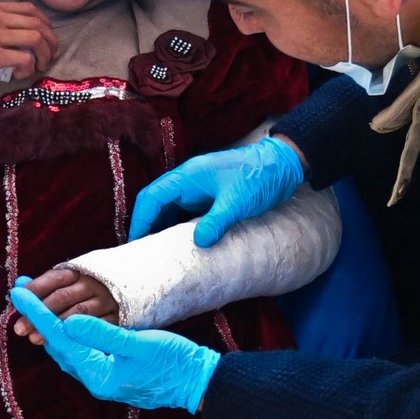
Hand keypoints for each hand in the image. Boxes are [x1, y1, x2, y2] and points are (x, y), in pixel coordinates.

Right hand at [0, 2, 58, 106]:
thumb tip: (10, 38)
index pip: (30, 9)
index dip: (45, 24)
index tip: (46, 37)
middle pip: (39, 24)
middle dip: (51, 41)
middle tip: (50, 56)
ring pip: (36, 39)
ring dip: (44, 55)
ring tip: (39, 66)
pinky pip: (23, 58)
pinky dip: (28, 68)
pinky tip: (21, 74)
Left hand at [11, 279, 218, 413]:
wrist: (197, 383)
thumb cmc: (171, 362)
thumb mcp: (137, 344)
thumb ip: (101, 334)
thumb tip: (67, 323)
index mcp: (98, 374)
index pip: (58, 338)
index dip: (37, 312)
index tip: (17, 291)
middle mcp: (94, 379)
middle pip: (56, 344)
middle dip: (37, 316)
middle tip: (20, 290)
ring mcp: (102, 377)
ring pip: (66, 348)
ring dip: (49, 324)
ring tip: (34, 302)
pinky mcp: (111, 372)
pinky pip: (80, 351)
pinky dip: (67, 334)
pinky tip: (63, 323)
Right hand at [127, 137, 303, 247]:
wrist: (282, 165)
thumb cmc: (259, 176)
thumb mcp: (237, 201)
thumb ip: (217, 221)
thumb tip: (198, 242)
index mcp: (188, 176)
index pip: (153, 197)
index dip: (141, 219)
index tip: (137, 242)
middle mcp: (189, 182)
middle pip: (158, 204)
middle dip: (149, 226)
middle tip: (146, 253)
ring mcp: (200, 190)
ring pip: (172, 210)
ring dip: (165, 229)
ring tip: (161, 254)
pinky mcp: (211, 198)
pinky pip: (188, 214)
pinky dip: (182, 229)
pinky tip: (184, 246)